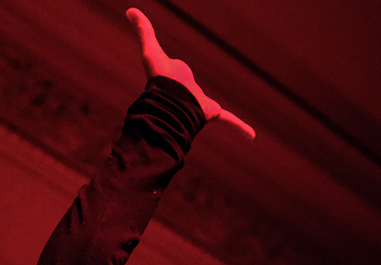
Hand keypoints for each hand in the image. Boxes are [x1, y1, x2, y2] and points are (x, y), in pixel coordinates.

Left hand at [126, 7, 255, 139]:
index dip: (172, 73)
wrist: (171, 100)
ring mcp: (200, 104)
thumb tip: (129, 10)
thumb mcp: (150, 50)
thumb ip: (143, 30)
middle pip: (190, 92)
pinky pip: (228, 119)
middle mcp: (188, 93)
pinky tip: (251, 136)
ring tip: (200, 115)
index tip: (171, 73)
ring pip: (205, 108)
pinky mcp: (212, 113)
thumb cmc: (159, 77)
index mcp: (177, 80)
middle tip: (183, 96)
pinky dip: (239, 127)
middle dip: (187, 95)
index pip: (176, 75)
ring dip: (203, 112)